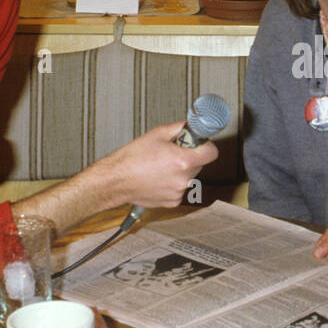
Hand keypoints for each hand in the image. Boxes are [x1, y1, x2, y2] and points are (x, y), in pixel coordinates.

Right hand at [95, 120, 218, 210]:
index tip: (199, 143)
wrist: (115, 180)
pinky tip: (158, 177)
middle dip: (190, 156)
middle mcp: (183, 179)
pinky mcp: (172, 202)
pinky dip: (172, 183)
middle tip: (172, 152)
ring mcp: (178, 192)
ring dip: (180, 170)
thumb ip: (180, 128)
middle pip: (200, 164)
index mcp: (182, 161)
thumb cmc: (131, 159)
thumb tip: (191, 126)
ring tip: (161, 166)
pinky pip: (180, 188)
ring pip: (189, 177)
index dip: (205, 145)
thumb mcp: (157, 134)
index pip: (212, 153)